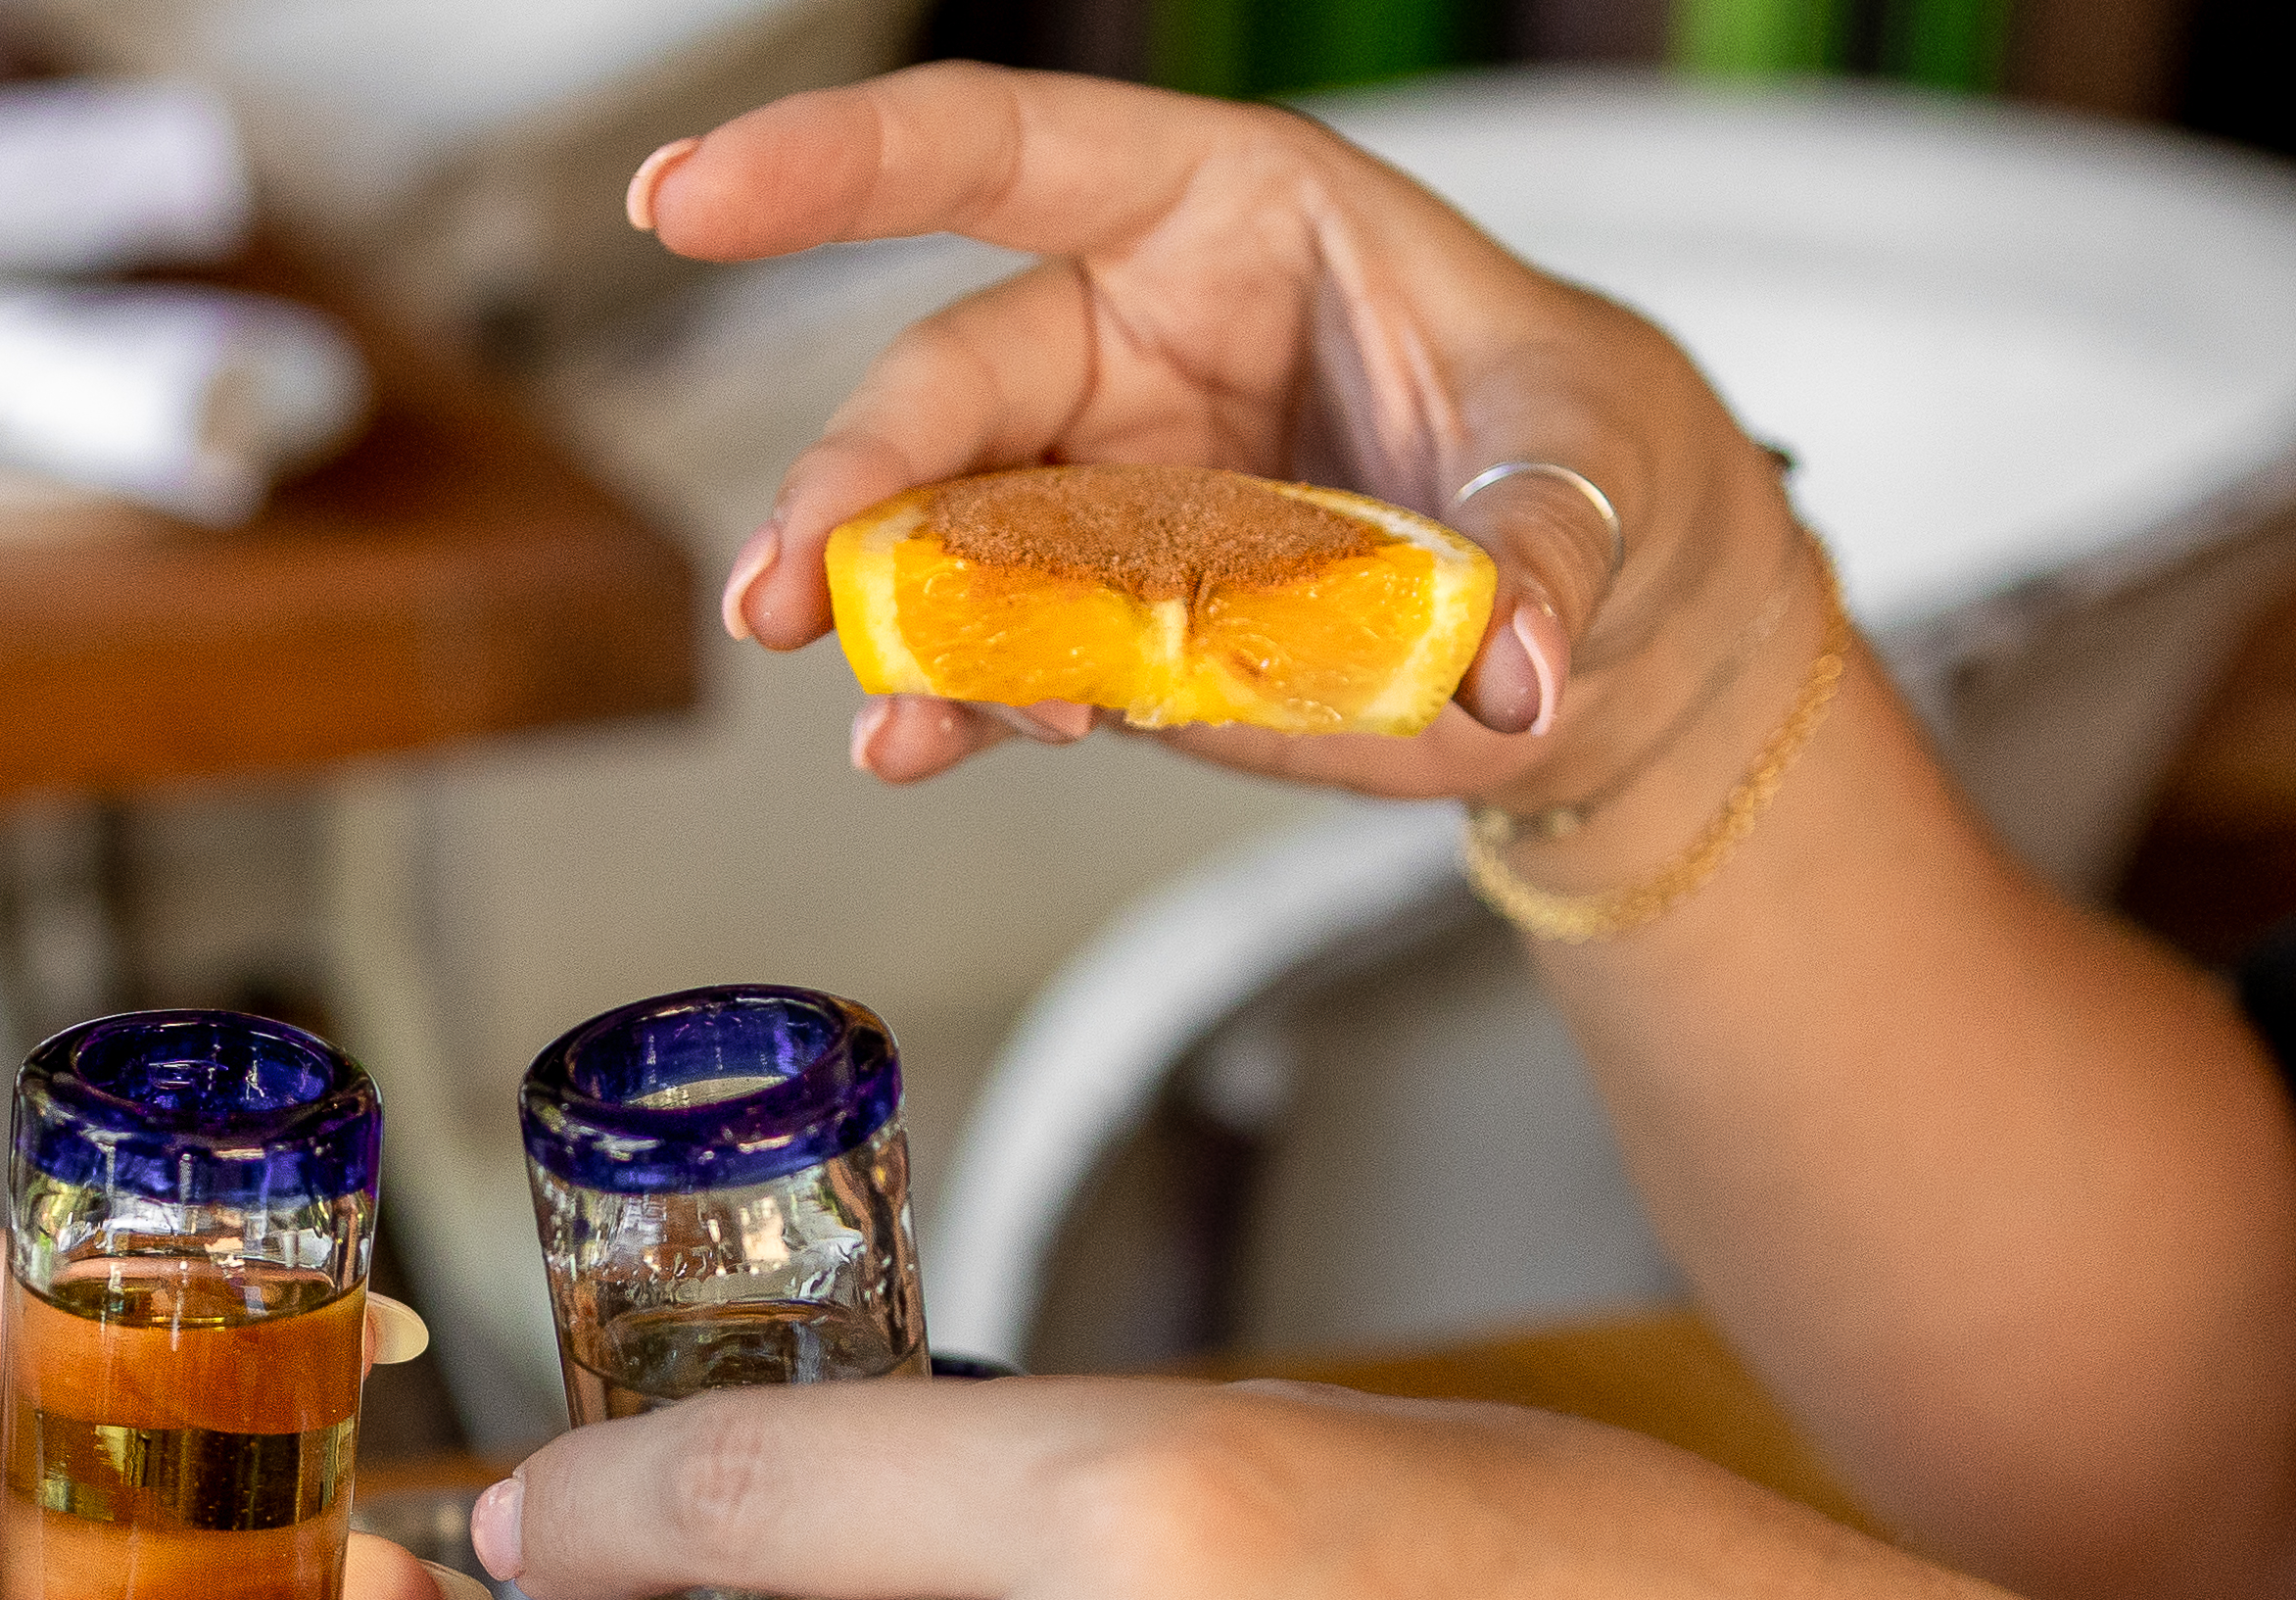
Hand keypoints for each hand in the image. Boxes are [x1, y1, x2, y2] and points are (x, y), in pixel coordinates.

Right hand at [636, 65, 1803, 803]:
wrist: (1604, 628)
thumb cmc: (1590, 470)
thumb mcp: (1590, 477)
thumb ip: (1532, 553)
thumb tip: (1505, 661)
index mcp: (1232, 215)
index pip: (1001, 152)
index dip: (838, 163)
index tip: (691, 195)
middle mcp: (1138, 335)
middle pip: (947, 380)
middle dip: (854, 480)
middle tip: (792, 587)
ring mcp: (1109, 480)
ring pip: (947, 531)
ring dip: (893, 617)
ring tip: (891, 706)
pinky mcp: (1109, 612)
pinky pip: (992, 648)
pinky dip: (950, 704)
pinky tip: (919, 750)